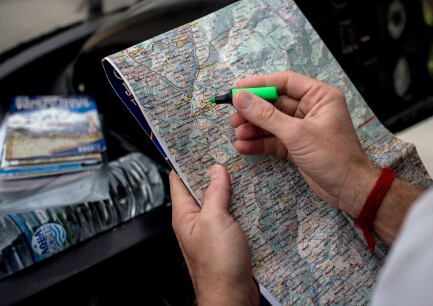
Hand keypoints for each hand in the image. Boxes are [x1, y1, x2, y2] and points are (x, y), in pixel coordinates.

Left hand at [170, 166, 258, 305]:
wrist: (233, 297)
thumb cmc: (218, 266)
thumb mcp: (215, 220)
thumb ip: (215, 193)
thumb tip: (215, 170)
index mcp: (184, 215)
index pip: (179, 179)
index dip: (186, 159)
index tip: (197, 142)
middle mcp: (196, 221)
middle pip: (202, 188)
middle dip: (214, 170)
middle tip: (227, 152)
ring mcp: (212, 230)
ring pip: (220, 201)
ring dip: (231, 188)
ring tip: (243, 169)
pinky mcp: (228, 239)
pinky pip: (234, 215)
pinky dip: (242, 204)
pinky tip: (254, 196)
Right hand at [230, 71, 380, 215]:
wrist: (349, 189)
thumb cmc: (333, 156)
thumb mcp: (297, 134)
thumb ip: (266, 116)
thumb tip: (240, 98)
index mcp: (320, 96)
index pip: (285, 82)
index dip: (259, 84)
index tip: (237, 89)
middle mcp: (312, 108)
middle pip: (275, 103)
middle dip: (253, 110)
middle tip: (233, 117)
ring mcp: (304, 128)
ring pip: (272, 122)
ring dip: (254, 128)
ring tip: (237, 134)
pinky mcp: (298, 145)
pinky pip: (274, 139)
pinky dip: (260, 143)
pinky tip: (243, 147)